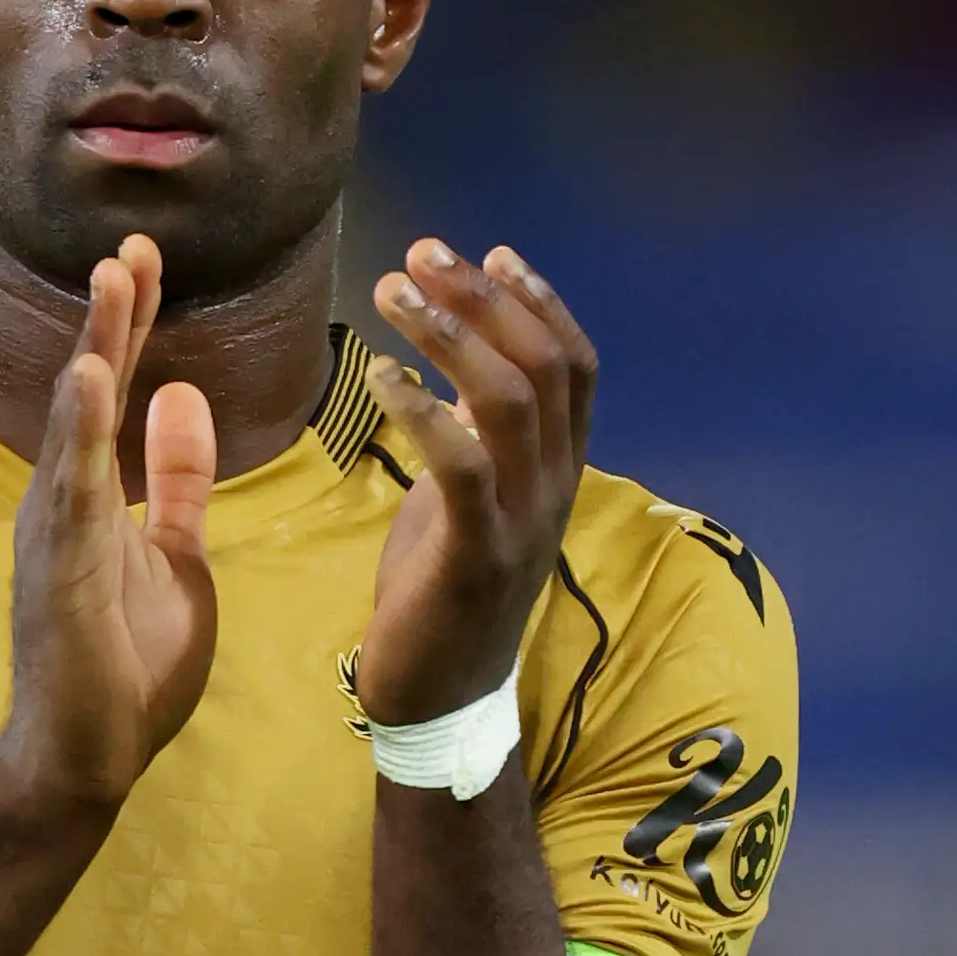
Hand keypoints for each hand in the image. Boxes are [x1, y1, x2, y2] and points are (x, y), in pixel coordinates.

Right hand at [0, 234, 219, 812]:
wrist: (86, 759)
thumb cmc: (125, 667)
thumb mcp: (176, 557)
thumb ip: (176, 481)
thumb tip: (182, 397)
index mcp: (90, 496)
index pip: (114, 392)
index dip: (131, 325)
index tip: (147, 261)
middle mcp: (60, 500)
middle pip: (86, 390)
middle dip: (113, 319)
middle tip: (133, 246)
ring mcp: (54, 532)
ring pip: (74, 425)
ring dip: (96, 351)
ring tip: (115, 283)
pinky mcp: (61, 569)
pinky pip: (74, 489)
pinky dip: (84, 430)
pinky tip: (94, 375)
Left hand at [357, 240, 595, 724]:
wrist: (440, 702)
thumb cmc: (444, 596)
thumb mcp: (467, 503)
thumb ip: (474, 442)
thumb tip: (454, 374)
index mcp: (559, 472)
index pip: (576, 367)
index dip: (540, 303)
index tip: (492, 253)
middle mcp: (555, 489)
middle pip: (541, 367)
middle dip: (483, 299)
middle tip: (422, 256)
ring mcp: (522, 523)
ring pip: (508, 402)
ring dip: (448, 336)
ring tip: (390, 294)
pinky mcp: (475, 556)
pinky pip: (463, 465)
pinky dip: (423, 411)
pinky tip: (380, 377)